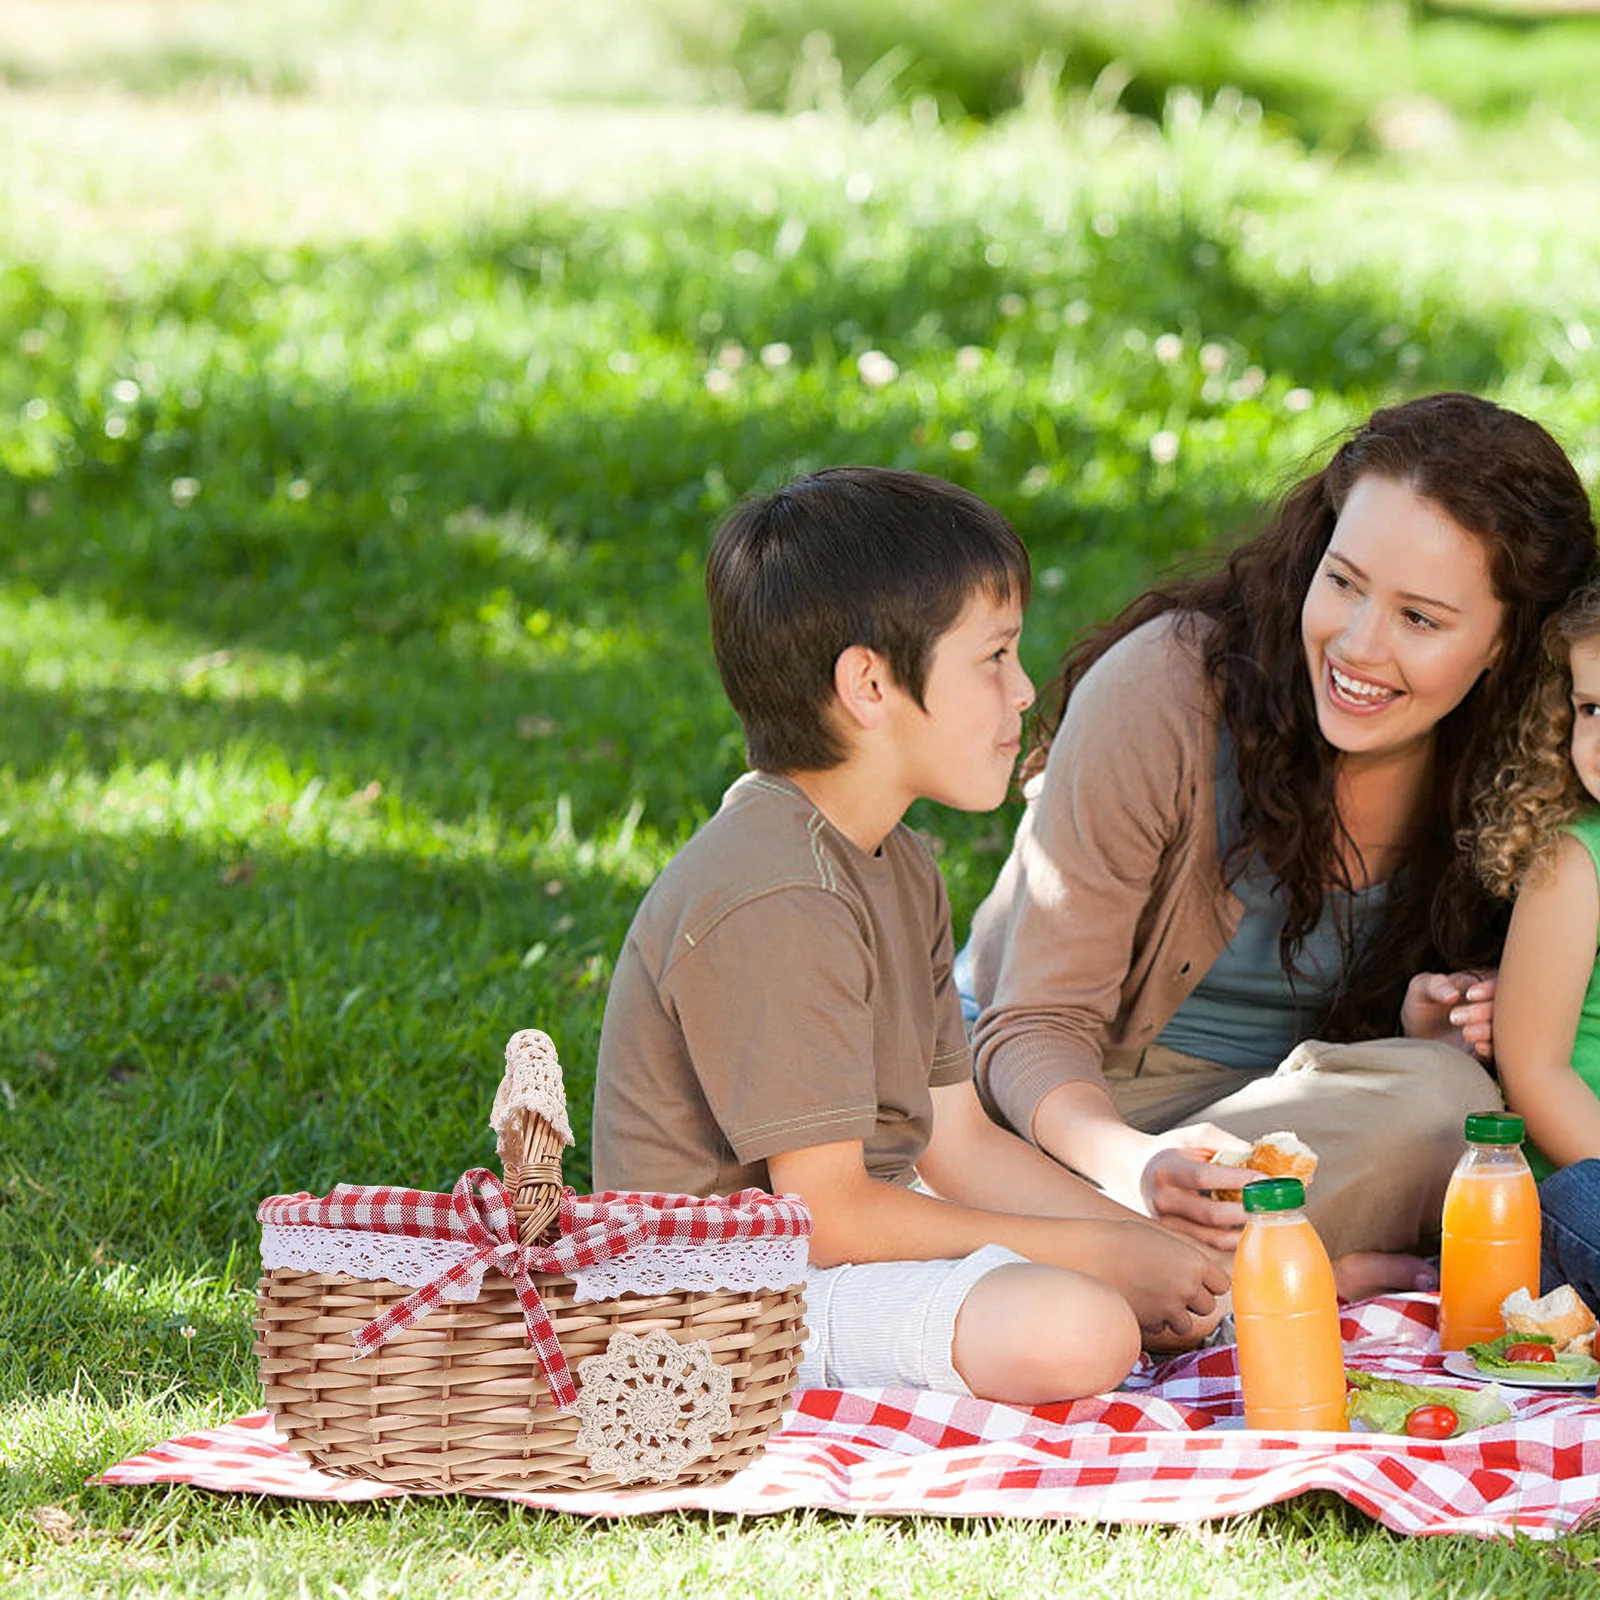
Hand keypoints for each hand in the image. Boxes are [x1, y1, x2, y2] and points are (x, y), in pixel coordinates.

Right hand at [1095, 1219, 1232, 1349]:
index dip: (1208, 1282)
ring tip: (1150, 1294)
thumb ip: (1186, 1257)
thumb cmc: (1120, 1240)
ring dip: (1173, 1314)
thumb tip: (1205, 1273)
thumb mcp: (1160, 1239)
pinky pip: (1160, 1328)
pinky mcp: (1150, 1326)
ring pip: (1185, 1324)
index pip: (1222, 1284)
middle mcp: (1187, 1289)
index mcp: (1194, 1263)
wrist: (1085, 1255)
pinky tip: (1136, 1301)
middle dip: (1191, 1301)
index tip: (1194, 1278)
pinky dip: (1152, 1320)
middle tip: (1168, 1286)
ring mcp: (1169, 1310)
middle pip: (1207, 1307)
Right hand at [1137, 1123, 1261, 1252]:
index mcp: (1167, 1169)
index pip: (1204, 1176)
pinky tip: (1247, 1236)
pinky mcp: (1172, 1239)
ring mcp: (1164, 1224)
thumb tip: (1258, 1156)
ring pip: (1209, 1238)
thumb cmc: (1170, 1151)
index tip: (1267, 1181)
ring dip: (1241, 1234)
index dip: (1237, 1180)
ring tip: (1266, 1226)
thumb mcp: (1193, 1136)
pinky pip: (1206, 1248)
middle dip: (1245, 1213)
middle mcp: (1162, 1199)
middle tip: (1273, 1209)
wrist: (1133, 1170)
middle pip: (1209, 1214)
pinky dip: (1230, 1244)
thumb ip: (1225, 1142)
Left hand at [1401, 969, 1495, 1058]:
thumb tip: (1453, 995)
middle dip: (1483, 1011)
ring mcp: (1492, 1029)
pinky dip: (1491, 1048)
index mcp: (1482, 985)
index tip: (1469, 995)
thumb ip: (1436, 986)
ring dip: (1487, 1030)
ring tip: (1465, 1033)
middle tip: (1455, 1017)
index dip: (1489, 989)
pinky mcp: (1488, 1049)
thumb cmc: (1422, 1003)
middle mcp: (1492, 1007)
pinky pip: (1499, 1050)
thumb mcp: (1422, 988)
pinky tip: (1477, 1047)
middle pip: (1504, 1007)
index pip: (1498, 983)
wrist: (1418, 1034)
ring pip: (1503, 1029)